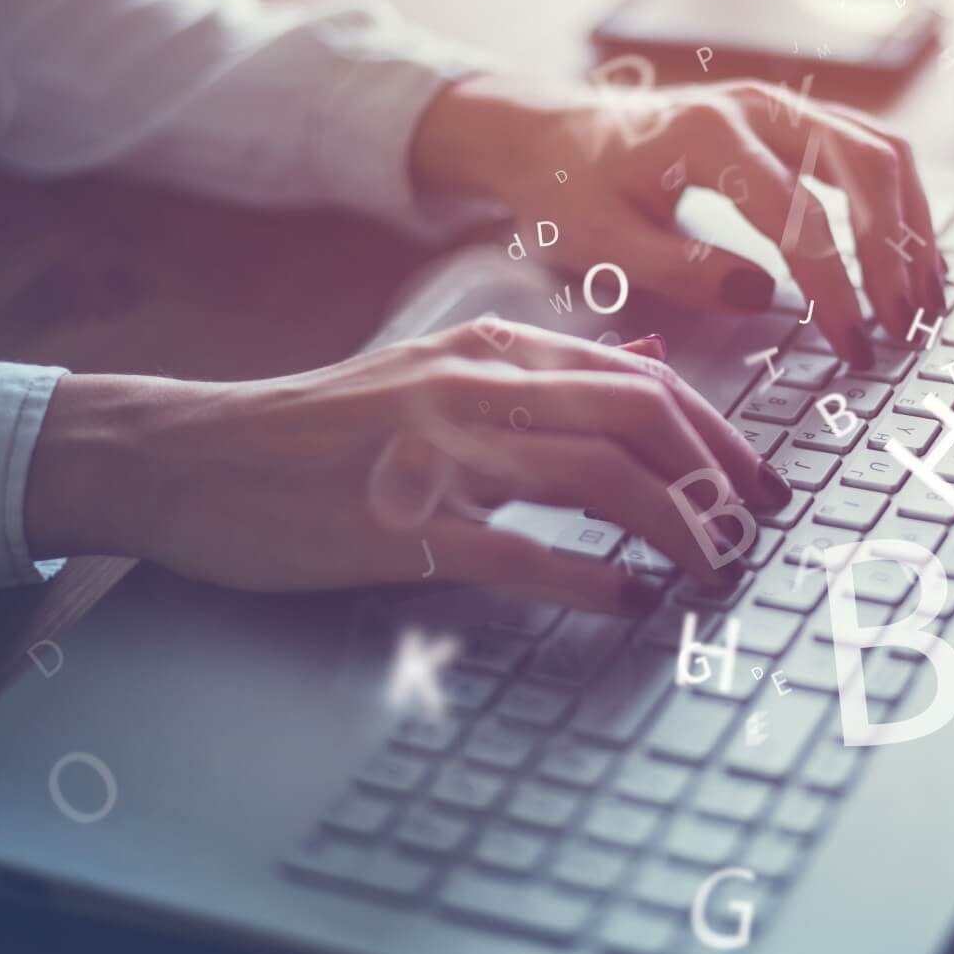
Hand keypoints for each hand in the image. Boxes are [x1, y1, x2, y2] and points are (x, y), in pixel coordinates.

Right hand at [23, 322, 792, 611]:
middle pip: (640, 419)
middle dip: (718, 477)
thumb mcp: (439, 373)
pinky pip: (519, 550)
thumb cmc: (320, 427)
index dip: (717, 436)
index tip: (758, 483)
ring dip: (675, 528)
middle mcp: (477, 389)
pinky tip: (630, 600)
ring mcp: (439, 454)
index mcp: (492, 352)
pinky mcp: (400, 524)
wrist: (195, 455)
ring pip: (597, 478)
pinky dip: (589, 577)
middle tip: (758, 529)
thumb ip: (547, 373)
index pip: (643, 381)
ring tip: (714, 569)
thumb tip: (652, 366)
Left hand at [411, 73, 945, 366]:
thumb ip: (678, 269)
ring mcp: (782, 106)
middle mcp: (757, 106)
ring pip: (882, 151)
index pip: (798, 215)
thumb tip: (762, 294)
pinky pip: (871, 151)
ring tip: (927, 302)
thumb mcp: (600, 242)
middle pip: (864, 167)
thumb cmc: (571, 192)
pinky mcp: (794, 121)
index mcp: (706, 135)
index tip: (851, 346)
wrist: (552, 136)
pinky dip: (903, 205)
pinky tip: (912, 262)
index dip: (834, 287)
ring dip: (915, 226)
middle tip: (907, 329)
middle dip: (896, 253)